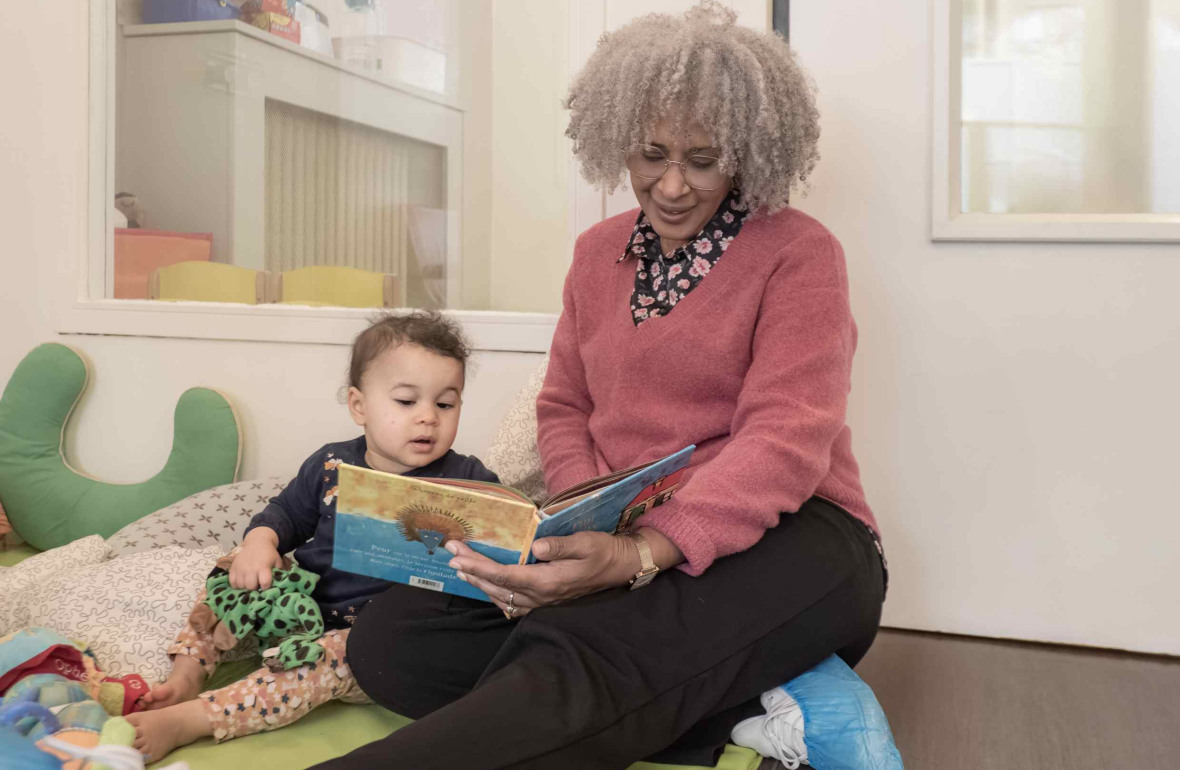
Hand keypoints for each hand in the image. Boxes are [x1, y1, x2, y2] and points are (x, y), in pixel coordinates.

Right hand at [229, 528, 283, 589]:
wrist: (257, 542)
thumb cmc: (269, 554)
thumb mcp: (277, 561)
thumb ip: (278, 573)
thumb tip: (277, 585)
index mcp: (263, 566)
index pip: (264, 583)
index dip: (266, 587)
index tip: (266, 585)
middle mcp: (251, 568)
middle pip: (251, 587)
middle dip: (255, 588)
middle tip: (257, 584)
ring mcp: (240, 568)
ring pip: (241, 586)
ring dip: (246, 586)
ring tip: (250, 582)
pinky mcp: (233, 568)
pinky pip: (232, 582)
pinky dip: (236, 584)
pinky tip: (242, 580)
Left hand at [445, 532, 639, 617]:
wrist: (621, 567)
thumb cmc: (604, 552)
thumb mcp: (587, 542)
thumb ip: (560, 545)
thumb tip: (535, 546)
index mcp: (549, 581)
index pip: (506, 575)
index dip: (479, 566)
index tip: (458, 555)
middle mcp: (542, 596)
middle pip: (498, 587)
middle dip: (472, 571)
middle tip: (451, 555)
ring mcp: (543, 601)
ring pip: (503, 597)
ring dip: (480, 584)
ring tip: (461, 570)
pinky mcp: (546, 600)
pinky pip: (513, 603)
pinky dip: (496, 594)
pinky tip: (486, 586)